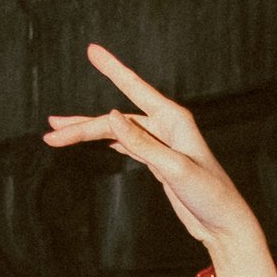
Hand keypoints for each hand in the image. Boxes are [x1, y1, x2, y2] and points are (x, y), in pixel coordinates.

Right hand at [41, 44, 276, 276]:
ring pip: (117, 133)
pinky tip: (98, 140)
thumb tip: (111, 116)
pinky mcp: (160, 162)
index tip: (92, 50)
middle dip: (82, 126)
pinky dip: (110, 142)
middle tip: (51, 132)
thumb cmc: (210, 196)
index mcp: (173, 119)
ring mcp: (162, 144)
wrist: (225, 226)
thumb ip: (142, 143)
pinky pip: (129, 145)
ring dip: (89, 135)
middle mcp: (167, 126)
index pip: (134, 88)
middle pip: (115, 119)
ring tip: (58, 136)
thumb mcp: (174, 169)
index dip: (111, 68)